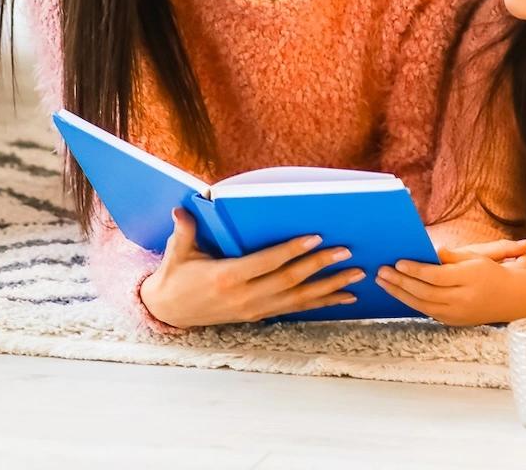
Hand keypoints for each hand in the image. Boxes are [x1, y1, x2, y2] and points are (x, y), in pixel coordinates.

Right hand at [138, 208, 366, 328]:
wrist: (169, 311)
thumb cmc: (175, 276)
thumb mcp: (177, 253)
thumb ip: (184, 231)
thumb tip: (182, 210)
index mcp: (226, 278)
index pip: (267, 262)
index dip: (292, 250)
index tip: (315, 237)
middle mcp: (245, 297)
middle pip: (290, 281)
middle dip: (321, 266)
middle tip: (347, 253)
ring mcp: (254, 309)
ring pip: (299, 299)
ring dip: (330, 288)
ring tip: (356, 277)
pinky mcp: (259, 316)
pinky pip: (296, 309)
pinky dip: (322, 303)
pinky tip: (344, 299)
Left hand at [376, 238, 525, 326]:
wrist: (510, 299)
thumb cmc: (490, 273)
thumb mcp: (476, 258)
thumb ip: (452, 257)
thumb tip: (431, 252)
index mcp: (469, 280)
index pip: (436, 277)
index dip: (415, 270)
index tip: (398, 262)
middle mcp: (462, 300)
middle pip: (425, 292)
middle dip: (400, 282)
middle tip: (381, 271)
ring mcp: (457, 314)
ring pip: (422, 305)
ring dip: (400, 293)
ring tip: (383, 282)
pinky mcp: (452, 321)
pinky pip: (427, 311)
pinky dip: (410, 302)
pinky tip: (398, 292)